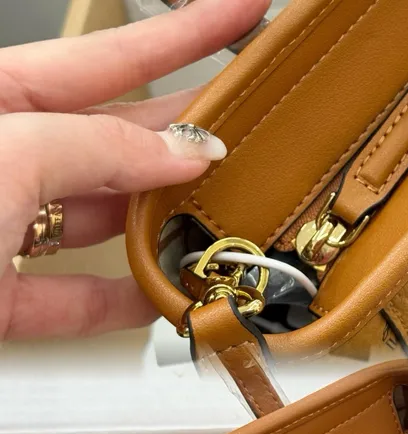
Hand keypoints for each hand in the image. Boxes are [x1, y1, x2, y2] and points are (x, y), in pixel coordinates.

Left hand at [0, 0, 268, 340]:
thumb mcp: (3, 152)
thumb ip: (99, 148)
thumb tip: (180, 151)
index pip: (108, 56)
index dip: (184, 31)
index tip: (239, 12)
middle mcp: (2, 158)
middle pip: (118, 138)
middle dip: (189, 130)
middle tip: (251, 127)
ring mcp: (1, 227)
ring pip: (102, 222)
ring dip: (162, 226)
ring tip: (219, 220)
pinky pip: (72, 296)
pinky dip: (119, 300)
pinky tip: (161, 294)